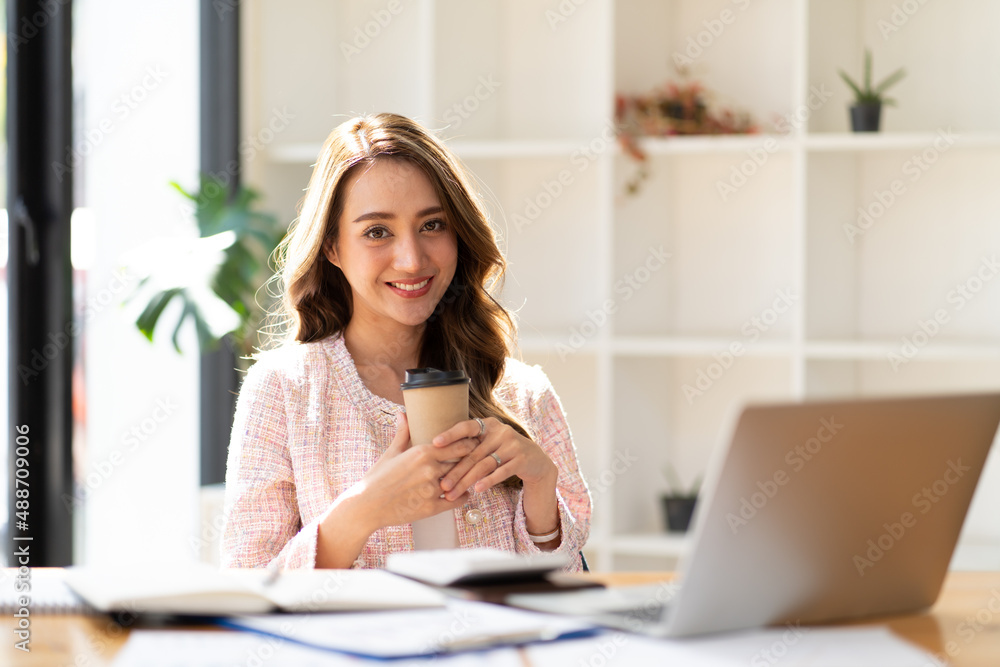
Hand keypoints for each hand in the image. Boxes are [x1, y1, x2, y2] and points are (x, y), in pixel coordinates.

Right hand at [354, 412, 476, 530]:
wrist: (366, 505)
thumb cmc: (377, 478)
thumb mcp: (391, 453)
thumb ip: (403, 433)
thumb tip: (403, 414)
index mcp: (422, 452)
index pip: (456, 444)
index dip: (468, 443)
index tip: (475, 442)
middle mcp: (430, 469)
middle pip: (461, 462)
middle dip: (469, 460)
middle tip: (478, 457)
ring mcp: (432, 489)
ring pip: (459, 481)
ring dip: (465, 478)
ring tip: (472, 475)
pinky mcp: (431, 508)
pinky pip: (456, 501)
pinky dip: (462, 497)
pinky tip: (463, 493)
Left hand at [434, 418, 556, 500]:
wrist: (536, 461)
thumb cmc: (504, 453)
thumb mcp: (489, 443)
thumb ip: (471, 446)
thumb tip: (439, 455)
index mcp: (489, 425)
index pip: (467, 427)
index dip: (451, 434)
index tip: (435, 443)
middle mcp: (500, 432)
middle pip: (473, 453)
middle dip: (455, 471)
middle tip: (442, 485)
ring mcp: (512, 445)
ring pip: (484, 465)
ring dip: (467, 481)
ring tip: (454, 493)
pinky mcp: (521, 459)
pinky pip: (501, 472)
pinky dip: (488, 481)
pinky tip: (477, 489)